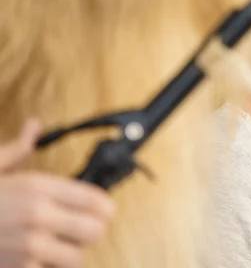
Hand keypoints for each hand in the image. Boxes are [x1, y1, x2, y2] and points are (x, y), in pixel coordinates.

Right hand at [0, 119, 114, 267]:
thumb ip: (17, 150)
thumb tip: (34, 127)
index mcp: (39, 187)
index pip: (98, 201)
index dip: (103, 207)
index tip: (99, 209)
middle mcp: (39, 217)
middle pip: (95, 230)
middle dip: (91, 230)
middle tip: (81, 228)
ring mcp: (28, 247)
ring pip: (76, 257)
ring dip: (70, 253)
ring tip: (57, 245)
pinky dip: (46, 267)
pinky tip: (35, 257)